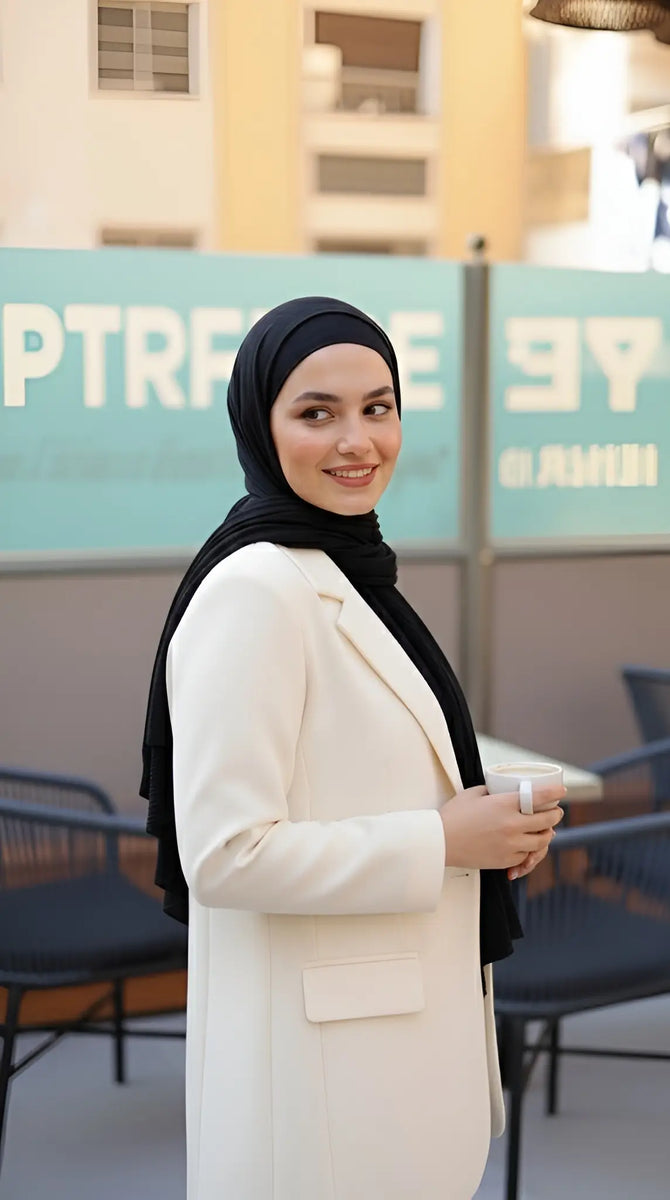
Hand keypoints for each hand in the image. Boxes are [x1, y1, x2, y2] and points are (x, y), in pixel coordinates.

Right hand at [439, 785, 565, 870]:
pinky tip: (530, 844)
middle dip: (555, 815)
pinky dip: (531, 849)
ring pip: (542, 841)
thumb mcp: (473, 794)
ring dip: (547, 834)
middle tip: (556, 812)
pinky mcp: (506, 859)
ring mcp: (511, 844)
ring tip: (547, 830)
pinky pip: (527, 855)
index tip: (562, 791)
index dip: (555, 793)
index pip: (539, 797)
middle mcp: (512, 825)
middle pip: (547, 821)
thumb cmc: (453, 816)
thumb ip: (492, 791)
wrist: (441, 843)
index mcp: (504, 805)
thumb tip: (503, 790)